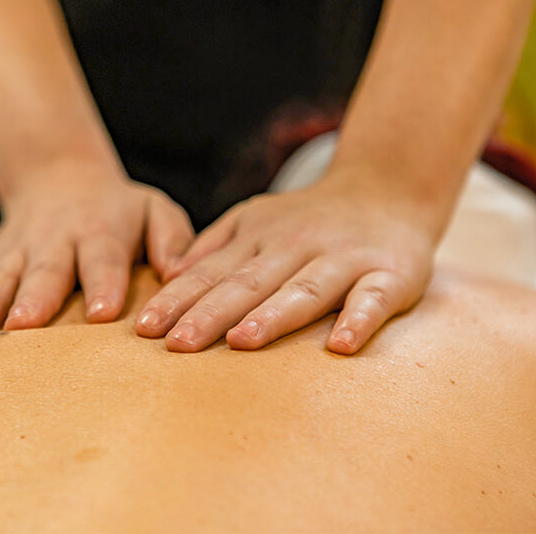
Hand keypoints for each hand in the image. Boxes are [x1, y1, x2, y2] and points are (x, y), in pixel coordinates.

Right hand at [0, 166, 192, 329]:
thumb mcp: (156, 210)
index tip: (101, 313)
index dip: (102, 284)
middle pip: (45, 270)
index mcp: (102, 231)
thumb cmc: (121, 210)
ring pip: (1, 275)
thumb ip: (173, 238)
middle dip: (35, 296)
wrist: (62, 178)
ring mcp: (18, 250)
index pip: (103, 258)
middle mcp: (56, 240)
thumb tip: (181, 273)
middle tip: (26, 324)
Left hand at [134, 181, 435, 353]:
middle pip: (249, 283)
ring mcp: (344, 259)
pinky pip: (374, 299)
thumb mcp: (254, 218)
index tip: (146, 328)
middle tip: (178, 344)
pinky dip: (359, 319)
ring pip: (304, 289)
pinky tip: (340, 346)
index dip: (178, 299)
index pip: (212, 273)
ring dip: (274, 315)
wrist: (388, 189)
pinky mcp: (390, 274)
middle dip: (211, 313)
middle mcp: (296, 246)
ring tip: (243, 341)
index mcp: (260, 237)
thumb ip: (214, 246)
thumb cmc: (310, 218)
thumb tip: (168, 276)